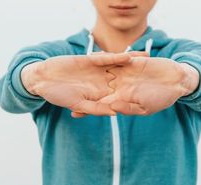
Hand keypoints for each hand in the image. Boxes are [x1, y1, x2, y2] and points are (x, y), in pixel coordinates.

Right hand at [21, 52, 147, 116]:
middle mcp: (100, 83)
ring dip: (133, 64)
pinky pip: (108, 59)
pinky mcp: (90, 60)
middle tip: (158, 77)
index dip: (135, 97)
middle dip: (139, 78)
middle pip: (124, 80)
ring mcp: (96, 71)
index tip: (151, 99)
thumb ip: (96, 109)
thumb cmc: (58, 96)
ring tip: (149, 61)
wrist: (43, 79)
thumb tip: (115, 112)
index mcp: (98, 96)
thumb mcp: (79, 104)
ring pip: (119, 67)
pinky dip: (118, 57)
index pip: (120, 96)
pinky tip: (131, 56)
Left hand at [71, 57, 198, 116]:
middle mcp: (121, 87)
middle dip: (84, 91)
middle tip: (66, 91)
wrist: (177, 81)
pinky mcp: (130, 62)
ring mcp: (124, 74)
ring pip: (103, 73)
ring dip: (91, 73)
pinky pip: (114, 59)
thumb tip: (111, 108)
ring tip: (74, 72)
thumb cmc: (163, 98)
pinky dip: (104, 58)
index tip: (74, 111)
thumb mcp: (145, 107)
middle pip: (98, 89)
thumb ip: (127, 107)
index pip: (102, 105)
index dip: (89, 108)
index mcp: (123, 100)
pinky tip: (90, 57)